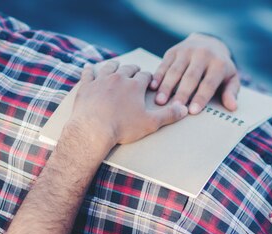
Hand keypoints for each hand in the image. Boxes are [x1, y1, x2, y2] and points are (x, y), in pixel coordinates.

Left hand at [69, 61, 187, 151]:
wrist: (93, 130)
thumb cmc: (123, 127)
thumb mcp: (150, 123)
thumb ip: (168, 115)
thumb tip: (185, 109)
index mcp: (135, 85)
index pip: (145, 76)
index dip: (149, 77)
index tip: (150, 80)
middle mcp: (118, 78)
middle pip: (128, 68)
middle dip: (133, 69)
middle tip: (136, 71)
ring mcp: (101, 81)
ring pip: (109, 67)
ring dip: (114, 66)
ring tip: (117, 66)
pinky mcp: (86, 86)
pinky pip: (88, 74)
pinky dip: (89, 69)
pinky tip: (89, 67)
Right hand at [151, 33, 238, 114]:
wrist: (208, 42)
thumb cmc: (220, 68)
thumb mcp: (231, 78)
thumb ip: (231, 92)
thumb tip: (232, 107)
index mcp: (219, 64)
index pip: (208, 83)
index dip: (200, 98)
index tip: (192, 111)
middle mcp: (203, 54)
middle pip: (190, 77)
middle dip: (182, 94)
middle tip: (174, 108)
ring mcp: (187, 51)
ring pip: (175, 71)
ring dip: (166, 86)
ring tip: (160, 101)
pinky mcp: (174, 51)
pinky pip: (164, 64)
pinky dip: (158, 76)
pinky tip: (152, 87)